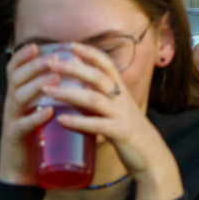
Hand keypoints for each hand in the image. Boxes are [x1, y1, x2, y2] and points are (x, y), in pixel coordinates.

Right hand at [0, 43, 57, 184]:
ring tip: (54, 78)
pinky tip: (48, 112)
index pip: (14, 69)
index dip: (22, 56)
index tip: (36, 45)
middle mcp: (11, 104)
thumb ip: (50, 92)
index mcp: (17, 94)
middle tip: (53, 59)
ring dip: (36, 86)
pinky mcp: (15, 139)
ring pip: (18, 98)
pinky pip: (22, 126)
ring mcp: (11, 120)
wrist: (21, 168)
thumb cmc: (36, 134)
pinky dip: (34, 118)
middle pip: (16, 79)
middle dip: (34, 66)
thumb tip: (76, 73)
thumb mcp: (38, 108)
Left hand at [47, 44, 183, 199]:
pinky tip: (62, 119)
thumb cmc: (128, 129)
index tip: (71, 45)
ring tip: (47, 90)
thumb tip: (76, 84)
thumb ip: (101, 95)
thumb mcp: (117, 107)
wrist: (150, 154)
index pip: (106, 64)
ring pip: (94, 99)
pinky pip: (97, 125)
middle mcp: (122, 98)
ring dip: (69, 93)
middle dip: (73, 67)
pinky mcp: (120, 133)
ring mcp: (121, 114)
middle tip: (50, 62)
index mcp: (120, 89)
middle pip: (97, 76)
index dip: (90, 53)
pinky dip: (79, 121)